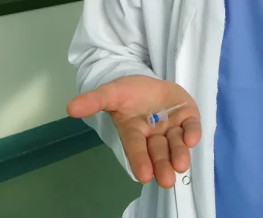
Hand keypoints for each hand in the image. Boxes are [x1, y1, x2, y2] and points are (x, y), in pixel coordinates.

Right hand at [66, 75, 200, 187]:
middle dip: (162, 165)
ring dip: (179, 154)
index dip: (139, 161)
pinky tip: (192, 138)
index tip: (143, 176)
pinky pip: (192, 127)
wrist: (148, 83)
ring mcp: (172, 127)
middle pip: (158, 151)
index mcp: (134, 132)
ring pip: (176, 143)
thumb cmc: (128, 93)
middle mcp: (154, 134)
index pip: (136, 148)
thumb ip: (94, 101)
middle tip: (166, 180)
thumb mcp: (110, 93)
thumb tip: (69, 108)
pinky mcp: (187, 117)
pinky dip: (193, 133)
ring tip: (181, 165)